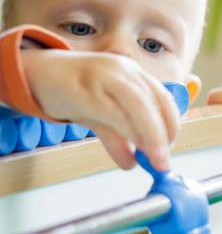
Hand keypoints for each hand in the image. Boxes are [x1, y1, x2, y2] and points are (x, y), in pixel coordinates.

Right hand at [22, 50, 179, 170]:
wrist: (36, 71)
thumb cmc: (75, 90)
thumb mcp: (103, 114)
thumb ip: (119, 135)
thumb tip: (133, 163)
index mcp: (135, 73)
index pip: (165, 99)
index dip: (173, 126)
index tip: (169, 149)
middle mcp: (124, 71)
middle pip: (155, 103)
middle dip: (163, 136)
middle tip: (163, 162)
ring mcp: (105, 77)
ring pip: (138, 107)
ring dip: (150, 137)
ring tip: (152, 161)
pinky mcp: (84, 90)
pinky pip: (111, 114)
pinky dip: (124, 137)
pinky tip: (126, 157)